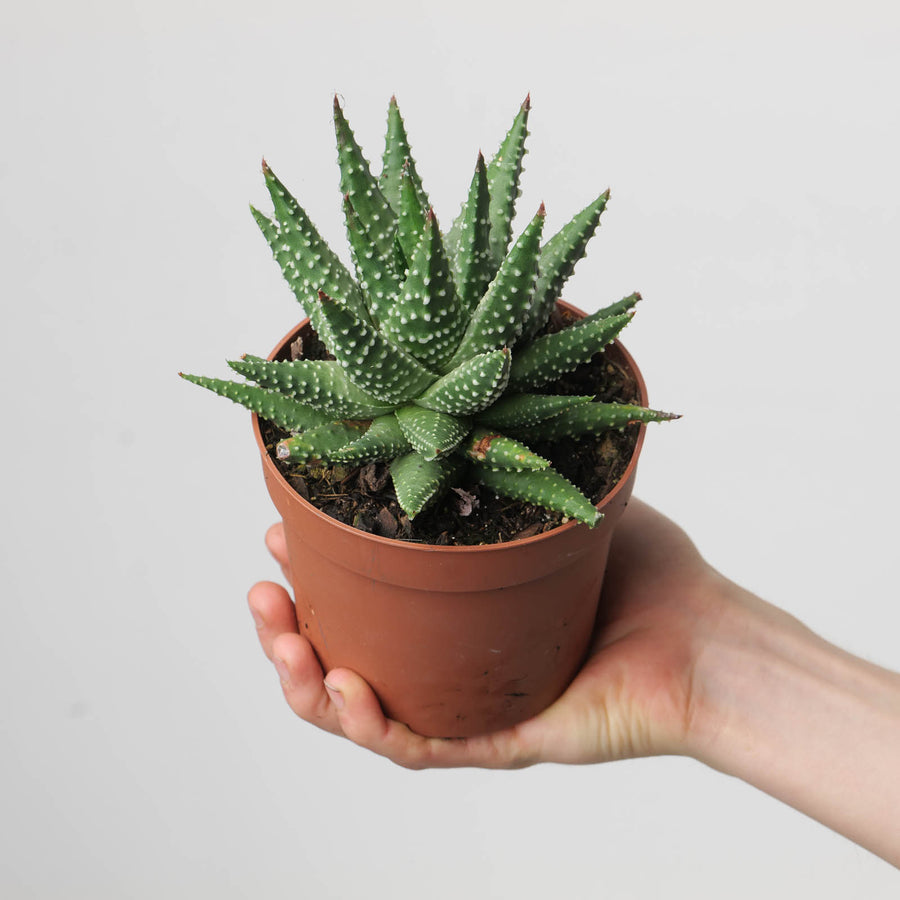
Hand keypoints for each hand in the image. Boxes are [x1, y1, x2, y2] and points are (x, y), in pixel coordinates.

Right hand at [248, 499, 725, 767]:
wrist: (709, 636)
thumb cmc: (644, 570)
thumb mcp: (554, 499)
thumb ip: (501, 462)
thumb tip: (450, 402)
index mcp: (455, 610)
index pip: (365, 599)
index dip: (313, 574)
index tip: (278, 535)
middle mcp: (451, 660)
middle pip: (346, 655)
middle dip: (288, 629)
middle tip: (264, 590)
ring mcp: (469, 704)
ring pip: (362, 709)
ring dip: (307, 680)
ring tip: (283, 635)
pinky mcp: (497, 744)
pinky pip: (417, 746)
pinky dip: (368, 722)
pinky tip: (344, 684)